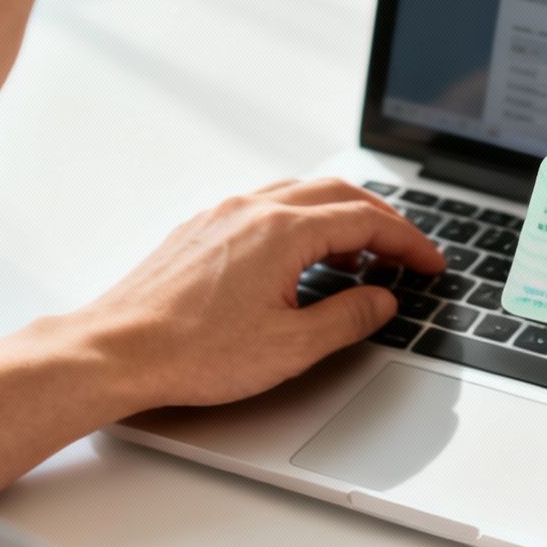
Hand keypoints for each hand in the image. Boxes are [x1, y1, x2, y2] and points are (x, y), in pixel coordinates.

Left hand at [61, 178, 445, 414]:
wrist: (116, 351)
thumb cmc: (192, 352)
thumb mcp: (290, 348)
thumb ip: (348, 318)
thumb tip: (381, 300)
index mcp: (282, 231)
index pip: (366, 220)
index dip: (408, 241)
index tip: (430, 263)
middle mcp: (252, 209)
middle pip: (338, 193)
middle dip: (382, 220)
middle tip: (407, 252)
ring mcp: (222, 214)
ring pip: (299, 194)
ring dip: (340, 218)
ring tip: (359, 258)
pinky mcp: (200, 229)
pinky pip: (266, 207)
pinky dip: (301, 223)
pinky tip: (300, 260)